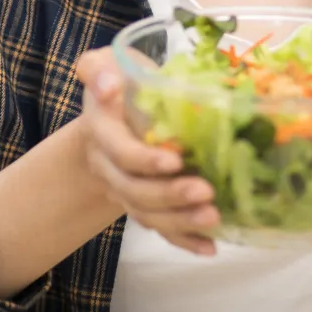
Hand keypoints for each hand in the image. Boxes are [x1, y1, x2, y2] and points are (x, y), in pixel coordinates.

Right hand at [74, 48, 218, 255]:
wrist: (108, 118)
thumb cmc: (116, 83)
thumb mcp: (104, 64)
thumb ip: (97, 68)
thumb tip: (108, 85)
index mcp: (103, 133)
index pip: (120, 153)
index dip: (145, 160)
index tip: (176, 159)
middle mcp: (111, 168)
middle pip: (135, 191)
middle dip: (170, 195)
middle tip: (206, 191)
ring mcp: (127, 190)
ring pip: (148, 215)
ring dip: (181, 221)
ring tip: (214, 218)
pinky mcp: (146, 204)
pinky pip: (161, 228)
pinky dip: (184, 240)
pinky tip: (210, 247)